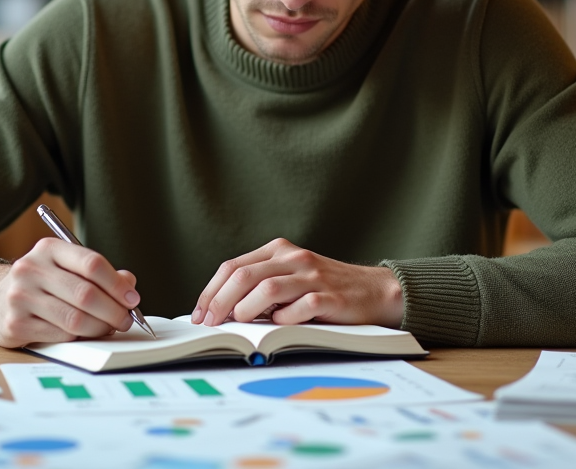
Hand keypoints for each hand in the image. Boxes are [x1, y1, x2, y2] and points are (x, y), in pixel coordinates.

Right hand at [0, 238, 140, 347]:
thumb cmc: (41, 283)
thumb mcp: (66, 267)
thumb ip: (98, 274)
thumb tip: (129, 285)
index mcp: (48, 249)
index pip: (91, 263)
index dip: (117, 284)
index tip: (132, 298)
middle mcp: (31, 269)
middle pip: (85, 294)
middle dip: (113, 311)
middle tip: (125, 320)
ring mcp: (20, 297)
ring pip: (74, 319)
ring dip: (99, 328)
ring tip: (109, 328)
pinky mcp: (14, 324)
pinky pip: (59, 335)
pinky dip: (78, 338)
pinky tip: (83, 334)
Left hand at [190, 238, 403, 328]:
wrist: (374, 291)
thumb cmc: (326, 289)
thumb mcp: (290, 278)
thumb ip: (260, 287)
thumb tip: (221, 311)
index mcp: (279, 250)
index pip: (233, 266)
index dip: (211, 291)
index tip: (200, 314)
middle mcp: (294, 258)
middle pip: (244, 275)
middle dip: (220, 302)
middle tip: (210, 323)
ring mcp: (312, 276)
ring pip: (267, 287)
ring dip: (247, 309)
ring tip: (240, 324)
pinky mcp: (329, 296)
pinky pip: (299, 306)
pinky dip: (284, 319)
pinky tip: (280, 325)